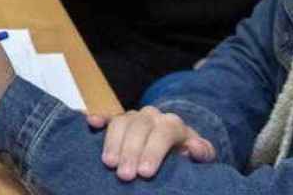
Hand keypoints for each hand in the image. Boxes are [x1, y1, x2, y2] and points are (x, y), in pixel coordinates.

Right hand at [86, 106, 216, 179]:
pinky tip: (91, 123)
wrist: (176, 144)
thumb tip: (193, 147)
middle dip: (130, 151)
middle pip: (139, 127)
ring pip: (121, 121)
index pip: (163, 132)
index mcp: (173, 124)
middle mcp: (152, 116)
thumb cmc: (187, 156)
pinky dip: (98, 118)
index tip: (145, 173)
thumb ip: (202, 152)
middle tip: (124, 175)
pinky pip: (107, 116)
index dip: (153, 151)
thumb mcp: (201, 156)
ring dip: (113, 142)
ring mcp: (133, 117)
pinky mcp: (118, 121)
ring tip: (109, 164)